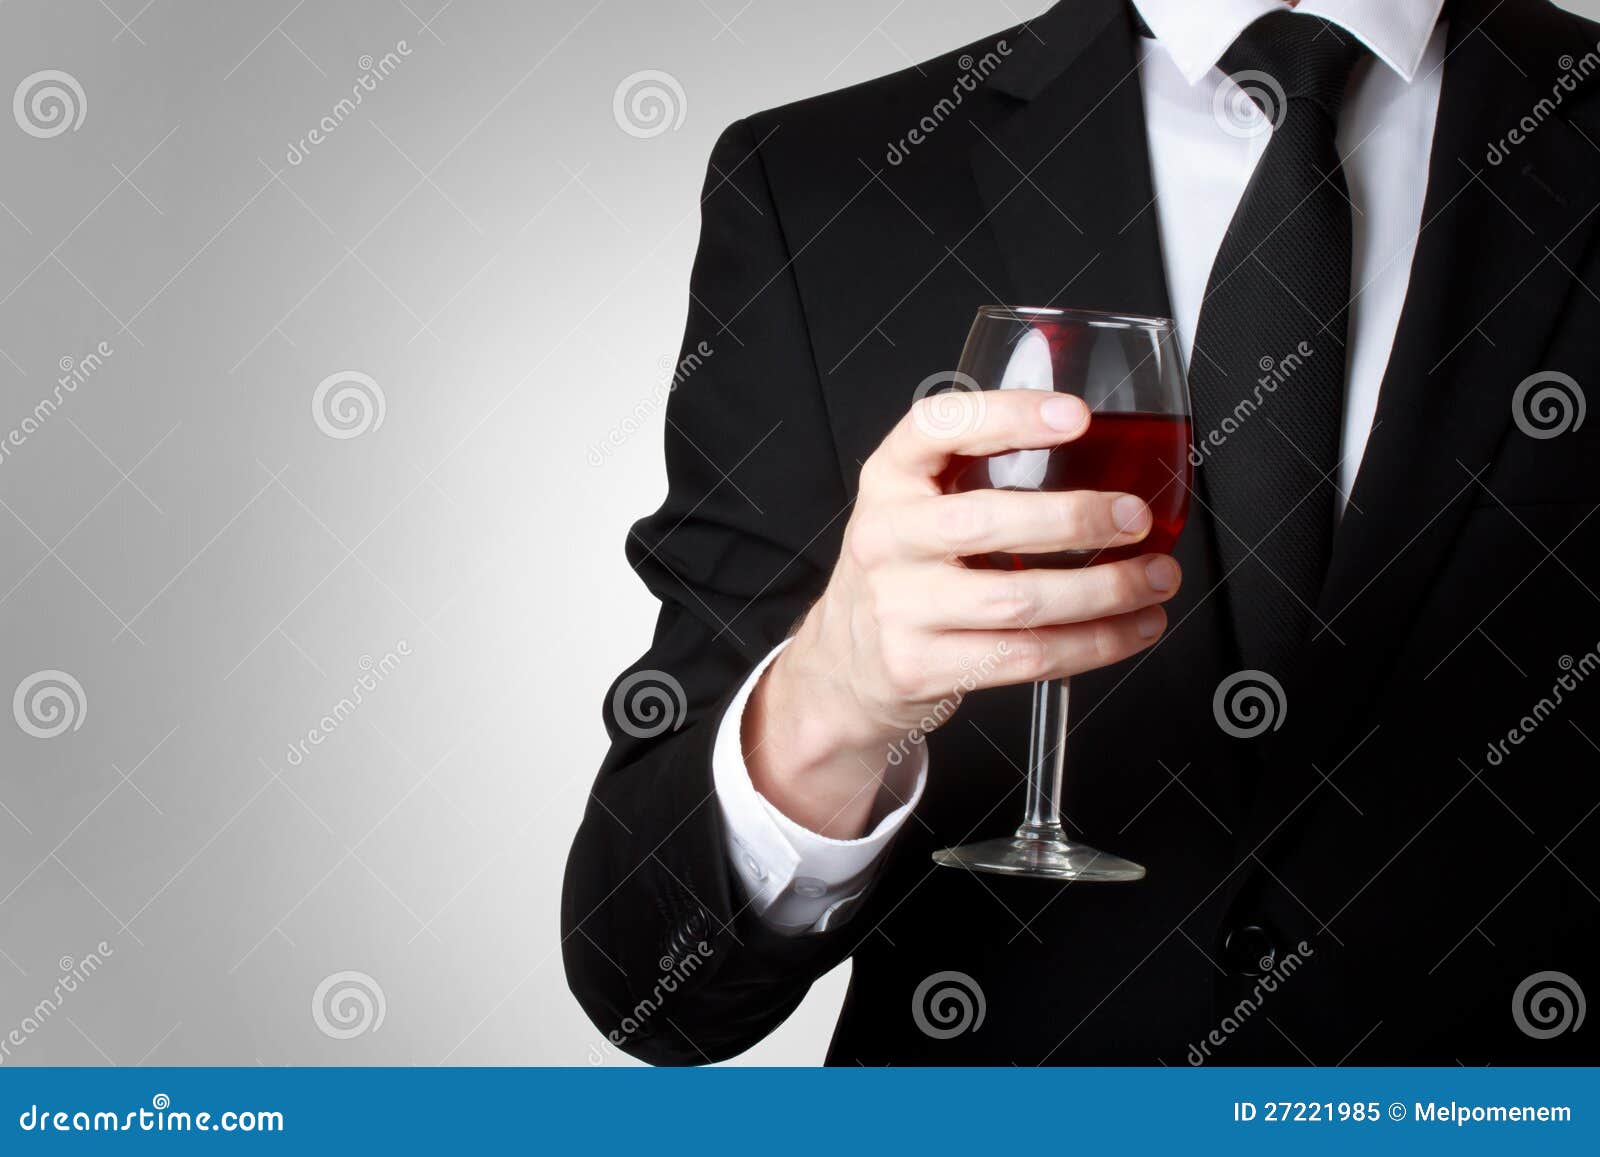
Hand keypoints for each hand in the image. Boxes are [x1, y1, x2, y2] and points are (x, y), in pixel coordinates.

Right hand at [742, 389, 1181, 837]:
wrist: (845, 664)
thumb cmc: (906, 571)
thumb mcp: (917, 505)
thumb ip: (980, 471)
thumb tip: (1106, 452)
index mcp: (889, 478)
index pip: (939, 427)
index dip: (1009, 415)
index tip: (1077, 417)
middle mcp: (885, 537)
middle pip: (985, 522)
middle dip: (1076, 519)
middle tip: (1136, 517)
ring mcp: (898, 607)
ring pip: (1017, 601)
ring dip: (1104, 592)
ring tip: (1155, 579)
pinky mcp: (919, 667)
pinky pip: (1024, 657)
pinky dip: (1093, 645)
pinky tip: (1131, 629)